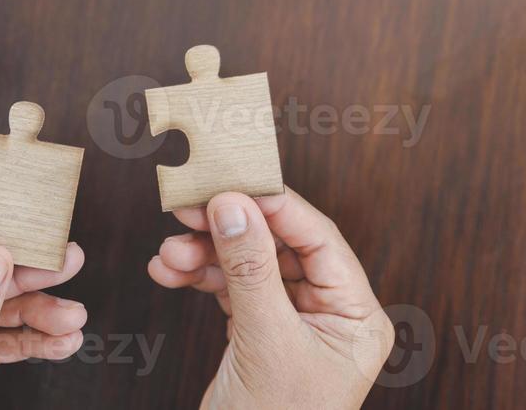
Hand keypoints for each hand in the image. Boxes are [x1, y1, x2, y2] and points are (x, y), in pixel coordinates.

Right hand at [148, 188, 393, 409]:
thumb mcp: (265, 342)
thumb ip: (249, 268)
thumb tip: (234, 203)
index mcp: (357, 315)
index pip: (318, 238)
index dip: (273, 205)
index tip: (230, 182)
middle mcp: (330, 314)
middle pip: (278, 246)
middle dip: (229, 229)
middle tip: (189, 208)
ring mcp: (294, 323)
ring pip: (248, 264)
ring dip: (205, 254)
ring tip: (169, 253)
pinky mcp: (260, 334)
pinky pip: (230, 288)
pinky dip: (199, 277)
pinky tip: (169, 271)